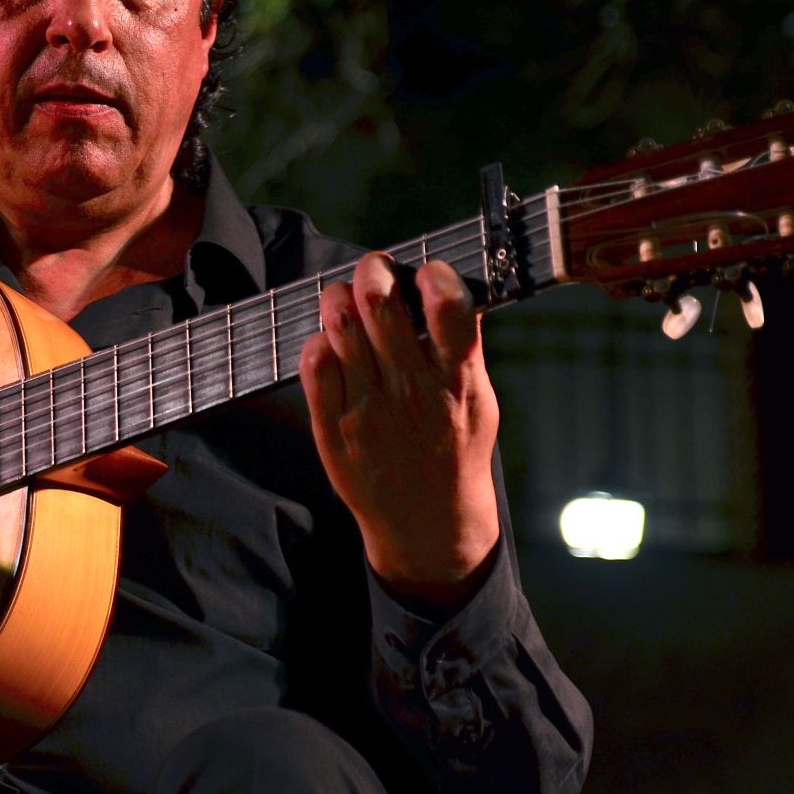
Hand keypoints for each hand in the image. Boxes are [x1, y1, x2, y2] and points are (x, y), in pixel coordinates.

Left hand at [299, 253, 500, 606]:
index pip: (450, 311)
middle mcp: (411, 392)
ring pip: (341, 328)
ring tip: (345, 298)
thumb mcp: (480, 404)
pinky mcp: (332, 426)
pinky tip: (329, 342)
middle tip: (374, 269)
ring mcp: (368, 409)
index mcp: (456, 382)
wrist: (427, 523)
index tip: (428, 271)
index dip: (436, 277)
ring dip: (339, 298)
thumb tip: (451, 291)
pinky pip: (314, 366)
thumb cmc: (455, 452)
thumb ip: (465, 353)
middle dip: (373, 271)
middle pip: (380, 307)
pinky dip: (317, 341)